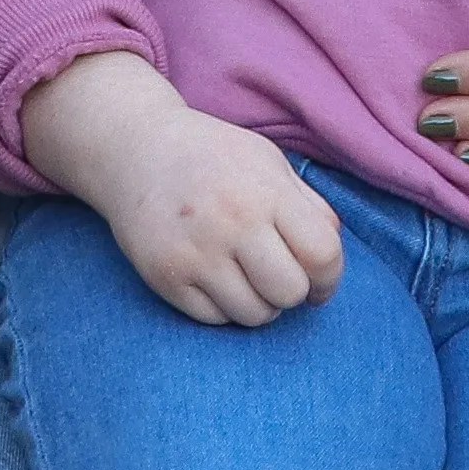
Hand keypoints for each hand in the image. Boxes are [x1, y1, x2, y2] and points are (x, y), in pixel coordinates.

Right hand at [25, 53, 344, 325]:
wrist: (135, 149)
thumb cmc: (213, 157)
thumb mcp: (268, 163)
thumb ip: (309, 207)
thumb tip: (332, 254)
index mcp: (265, 191)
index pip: (323, 255)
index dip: (330, 277)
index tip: (319, 279)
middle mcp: (231, 223)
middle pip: (291, 292)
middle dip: (293, 291)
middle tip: (276, 274)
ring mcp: (195, 253)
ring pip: (254, 315)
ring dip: (259, 303)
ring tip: (245, 275)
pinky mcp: (165, 277)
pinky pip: (215, 320)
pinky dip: (222, 307)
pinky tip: (213, 276)